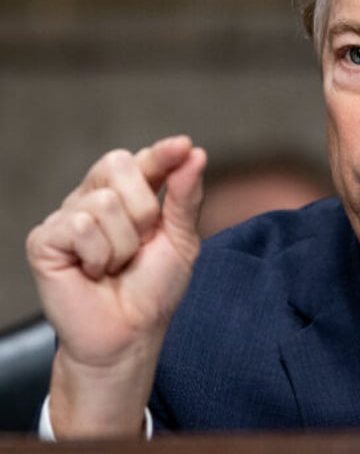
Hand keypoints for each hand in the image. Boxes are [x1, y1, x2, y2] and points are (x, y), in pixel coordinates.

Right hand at [26, 136, 206, 437]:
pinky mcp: (45, 240)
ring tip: (116, 265)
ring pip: (105, 202)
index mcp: (128, 194)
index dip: (163, 152)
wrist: (130, 333)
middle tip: (141, 244)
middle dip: (144, 209)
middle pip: (119, 164)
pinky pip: (81, 226)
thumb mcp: (182, 239)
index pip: (142, 159)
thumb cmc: (153, 288)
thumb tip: (194, 152)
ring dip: (124, 244)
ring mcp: (67, 217)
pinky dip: (99, 255)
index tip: (184, 146)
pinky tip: (93, 272)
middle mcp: (94, 198)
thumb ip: (185, 196)